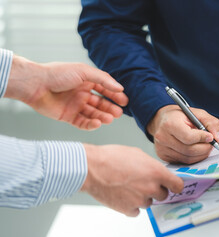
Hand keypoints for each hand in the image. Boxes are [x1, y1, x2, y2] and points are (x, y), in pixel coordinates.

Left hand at [5, 55, 128, 129]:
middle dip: (110, 108)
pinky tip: (97, 123)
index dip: (115, 95)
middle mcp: (82, 94)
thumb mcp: (84, 72)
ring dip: (102, 116)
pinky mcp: (68, 116)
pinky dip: (91, 124)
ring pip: (93, 114)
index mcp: (86, 81)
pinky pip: (82, 122)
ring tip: (110, 118)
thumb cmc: (58, 74)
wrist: (35, 84)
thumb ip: (104, 80)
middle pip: (101, 103)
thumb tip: (120, 88)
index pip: (105, 89)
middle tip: (119, 113)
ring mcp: (75, 105)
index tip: (124, 101)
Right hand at [81, 144, 183, 216]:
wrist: (92, 168)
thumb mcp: (137, 154)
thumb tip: (156, 171)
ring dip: (142, 197)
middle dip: (156, 190)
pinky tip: (124, 195)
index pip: (177, 185)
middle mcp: (151, 188)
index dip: (175, 185)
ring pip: (148, 203)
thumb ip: (151, 165)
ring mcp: (140, 200)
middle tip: (144, 183)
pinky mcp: (128, 209)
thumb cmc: (111, 157)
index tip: (173, 186)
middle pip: (163, 195)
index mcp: (156, 172)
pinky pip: (136, 211)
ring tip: (129, 186)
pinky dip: (132, 206)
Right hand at [147, 105, 218, 163]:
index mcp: (170, 123)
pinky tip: (195, 150)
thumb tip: (217, 138)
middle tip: (211, 144)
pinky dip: (194, 158)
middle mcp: (163, 137)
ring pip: (188, 158)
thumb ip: (210, 122)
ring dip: (201, 154)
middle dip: (204, 148)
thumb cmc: (180, 116)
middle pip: (189, 150)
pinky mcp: (164, 157)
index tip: (211, 137)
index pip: (188, 137)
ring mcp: (162, 149)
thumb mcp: (197, 113)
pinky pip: (183, 162)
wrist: (163, 120)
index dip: (202, 138)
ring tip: (204, 146)